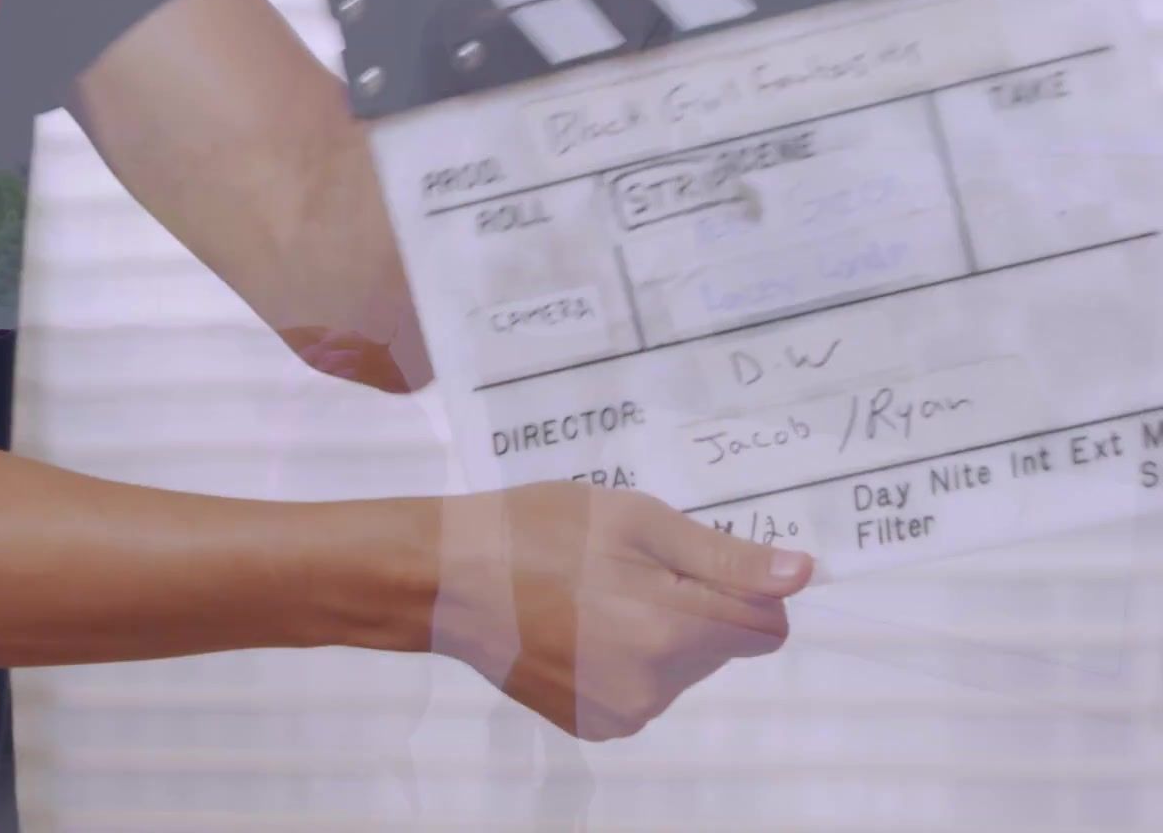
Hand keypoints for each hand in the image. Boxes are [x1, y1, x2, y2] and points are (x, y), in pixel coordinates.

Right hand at [432, 481, 812, 740]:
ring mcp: (621, 715)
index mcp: (671, 629)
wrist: (444, 579)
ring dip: (657, 634)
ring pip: (680, 669)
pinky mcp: (593, 727)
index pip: (766, 624)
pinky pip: (640, 691)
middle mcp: (655, 687)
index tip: (686, 559)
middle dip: (691, 607)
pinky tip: (575, 629)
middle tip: (621, 569)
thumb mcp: (634, 520)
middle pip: (721, 647)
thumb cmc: (536, 530)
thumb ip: (724, 556)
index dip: (740, 585)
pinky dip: (623, 661)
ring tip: (590, 595)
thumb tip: (803, 576)